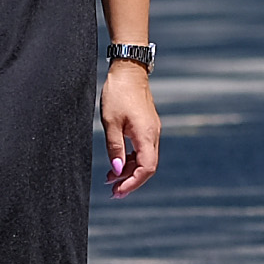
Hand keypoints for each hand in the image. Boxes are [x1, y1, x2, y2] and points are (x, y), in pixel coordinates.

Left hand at [101, 60, 159, 195]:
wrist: (129, 71)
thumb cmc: (118, 93)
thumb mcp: (110, 122)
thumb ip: (114, 148)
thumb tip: (116, 170)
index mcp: (146, 134)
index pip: (146, 168)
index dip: (133, 183)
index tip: (118, 191)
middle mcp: (153, 134)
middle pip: (147, 167)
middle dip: (131, 181)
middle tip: (114, 193)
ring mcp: (152, 130)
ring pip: (145, 159)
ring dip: (129, 171)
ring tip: (110, 180)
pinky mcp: (147, 127)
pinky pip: (142, 150)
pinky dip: (130, 160)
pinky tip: (117, 163)